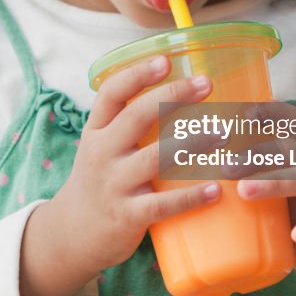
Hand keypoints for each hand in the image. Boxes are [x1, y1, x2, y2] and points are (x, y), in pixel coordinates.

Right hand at [50, 56, 219, 278]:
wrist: (71, 235)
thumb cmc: (99, 181)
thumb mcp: (101, 147)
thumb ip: (129, 123)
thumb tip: (181, 91)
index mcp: (97, 131)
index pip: (111, 93)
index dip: (137, 74)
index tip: (165, 60)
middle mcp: (102, 153)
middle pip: (137, 117)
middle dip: (173, 96)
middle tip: (207, 84)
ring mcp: (114, 185)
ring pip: (155, 158)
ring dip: (193, 143)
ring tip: (224, 134)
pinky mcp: (127, 216)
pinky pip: (163, 204)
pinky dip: (191, 196)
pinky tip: (216, 189)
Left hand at [232, 102, 295, 295]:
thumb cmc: (295, 217)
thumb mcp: (272, 193)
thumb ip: (246, 177)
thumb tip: (189, 167)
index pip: (292, 122)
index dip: (270, 112)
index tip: (240, 114)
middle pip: (291, 149)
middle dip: (257, 154)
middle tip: (225, 167)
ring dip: (276, 183)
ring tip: (246, 192)